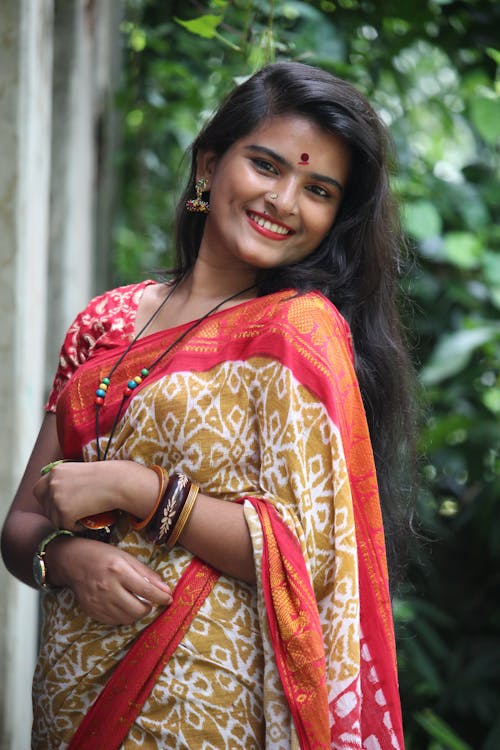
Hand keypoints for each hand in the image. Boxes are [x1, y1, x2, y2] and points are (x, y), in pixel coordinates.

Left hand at [33, 460, 157, 529]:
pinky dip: (76, 526)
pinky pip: (65, 526)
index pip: (39, 489)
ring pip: (54, 518)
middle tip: (69, 514)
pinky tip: (86, 521)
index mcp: (55, 471)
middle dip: (54, 512)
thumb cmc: (106, 477)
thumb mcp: (79, 472)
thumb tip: (57, 496)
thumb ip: (65, 481)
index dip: (47, 499)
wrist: (117, 482)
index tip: (58, 504)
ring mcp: (56, 498)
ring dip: (67, 520)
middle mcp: (52, 483)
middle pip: (44, 505)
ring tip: (83, 516)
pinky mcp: (64, 512)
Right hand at [46, 535, 172, 624]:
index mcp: (118, 570)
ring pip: (127, 619)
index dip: (161, 597)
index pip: (146, 591)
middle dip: (149, 608)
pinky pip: (114, 622)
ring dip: (137, 613)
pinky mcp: (92, 611)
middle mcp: (107, 588)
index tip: (168, 599)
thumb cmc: (103, 556)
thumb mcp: (127, 558)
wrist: (73, 561)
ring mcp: (98, 602)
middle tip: (149, 602)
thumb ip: (147, 574)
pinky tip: (123, 606)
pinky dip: (123, 617)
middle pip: (137, 609)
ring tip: (137, 603)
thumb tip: (166, 589)